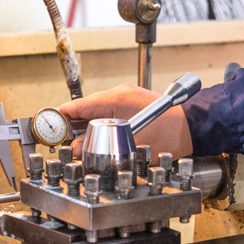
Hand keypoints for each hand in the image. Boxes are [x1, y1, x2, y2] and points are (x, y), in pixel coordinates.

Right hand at [59, 84, 193, 162]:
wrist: (193, 127)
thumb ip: (99, 146)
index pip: (75, 106)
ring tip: (83, 145)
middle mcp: (117, 94)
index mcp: (114, 98)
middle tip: (66, 146)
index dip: (59, 120)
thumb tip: (76, 149)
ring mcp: (124, 97)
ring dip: (86, 128)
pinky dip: (99, 124)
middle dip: (72, 128)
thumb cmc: (170, 133)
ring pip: (94, 112)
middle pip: (82, 109)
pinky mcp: (130, 103)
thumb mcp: (129, 143)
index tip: (49, 133)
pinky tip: (99, 138)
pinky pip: (106, 112)